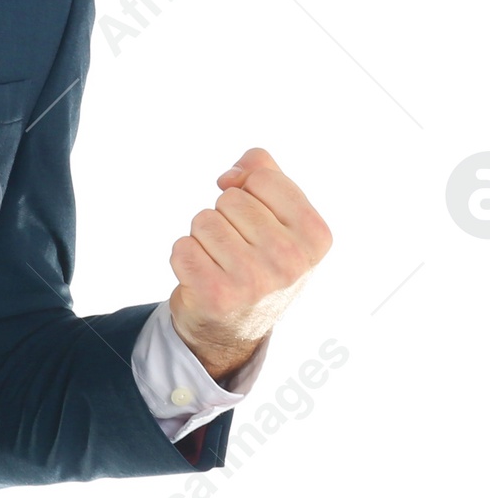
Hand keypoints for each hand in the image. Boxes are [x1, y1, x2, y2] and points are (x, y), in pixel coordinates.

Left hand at [168, 147, 332, 381]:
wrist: (235, 325)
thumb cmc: (258, 258)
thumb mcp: (278, 214)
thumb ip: (263, 172)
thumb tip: (231, 176)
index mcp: (315, 236)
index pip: (262, 177)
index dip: (248, 191)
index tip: (256, 221)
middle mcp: (291, 261)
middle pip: (230, 198)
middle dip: (225, 217)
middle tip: (237, 248)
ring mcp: (255, 281)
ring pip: (203, 220)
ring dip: (204, 237)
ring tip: (221, 263)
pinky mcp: (216, 295)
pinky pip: (182, 246)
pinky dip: (185, 257)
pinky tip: (203, 277)